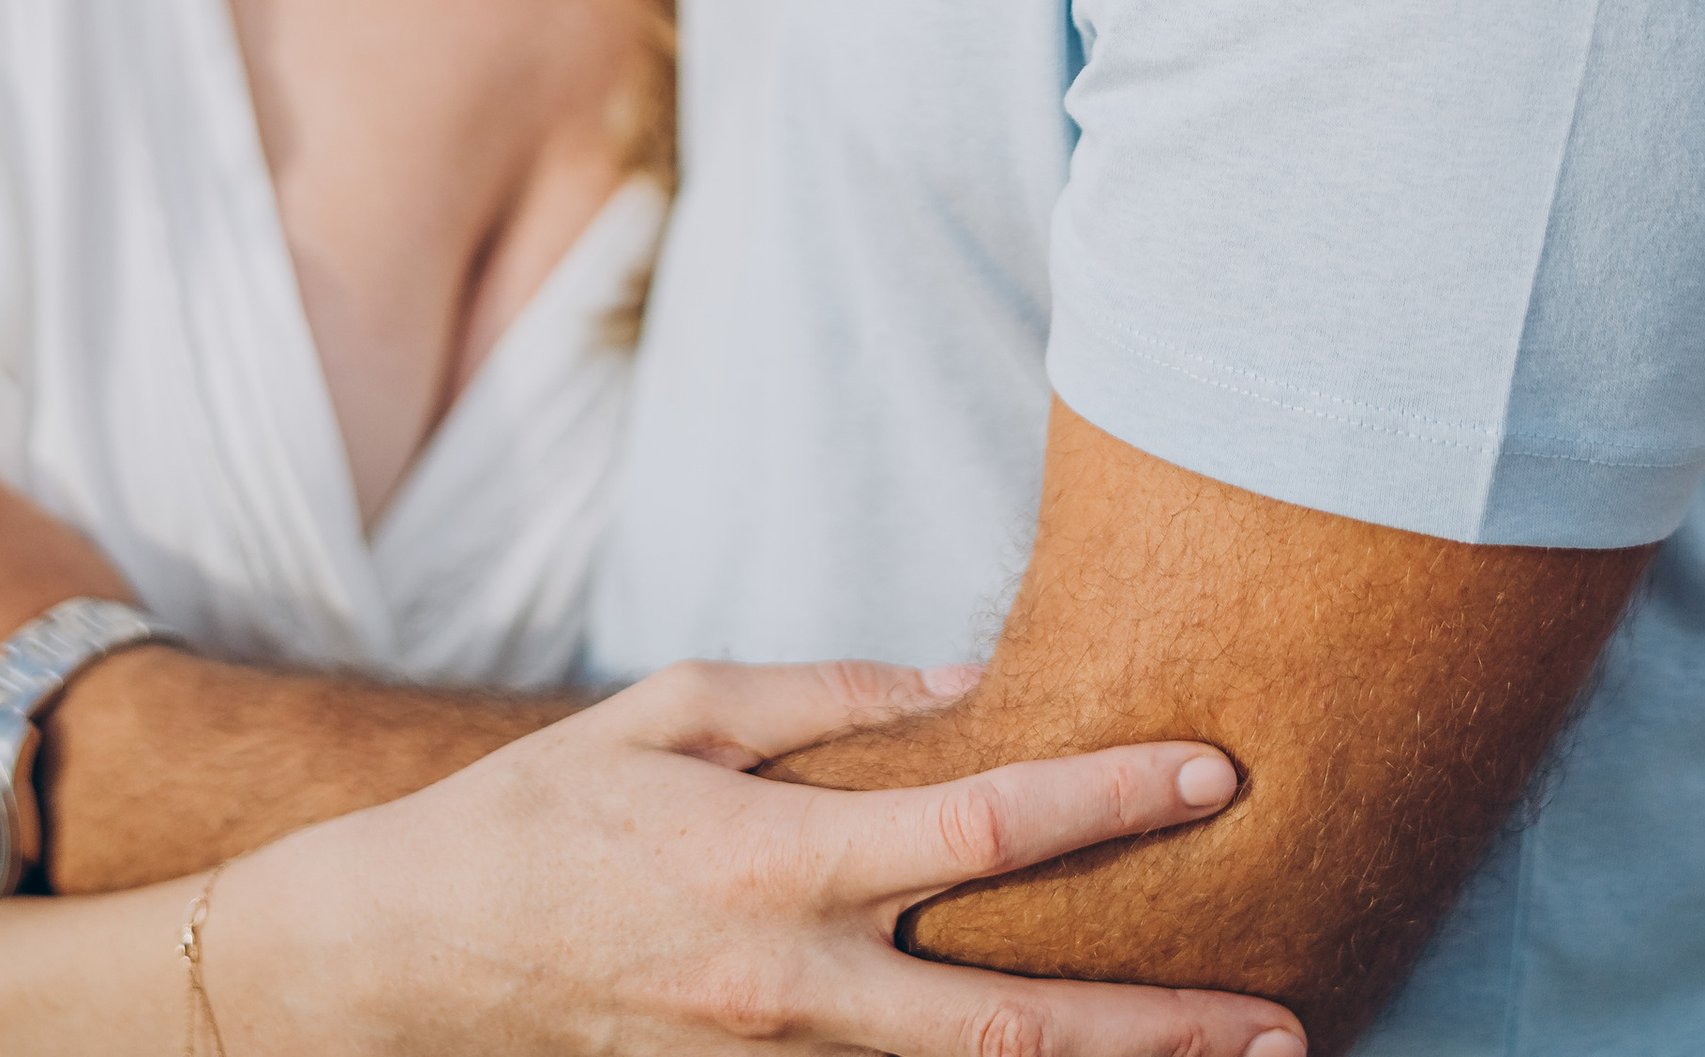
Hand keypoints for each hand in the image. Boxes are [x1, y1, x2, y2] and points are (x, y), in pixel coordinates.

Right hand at [213, 656, 1307, 1056]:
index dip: (1106, 798)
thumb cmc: (547, 807)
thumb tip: (965, 683)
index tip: (1214, 769)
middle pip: (1017, 1024)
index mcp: (776, 855)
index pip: (981, 829)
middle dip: (1162, 1033)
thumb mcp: (676, 708)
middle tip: (1289, 1019)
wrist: (415, 961)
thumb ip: (829, 698)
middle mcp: (795, 982)